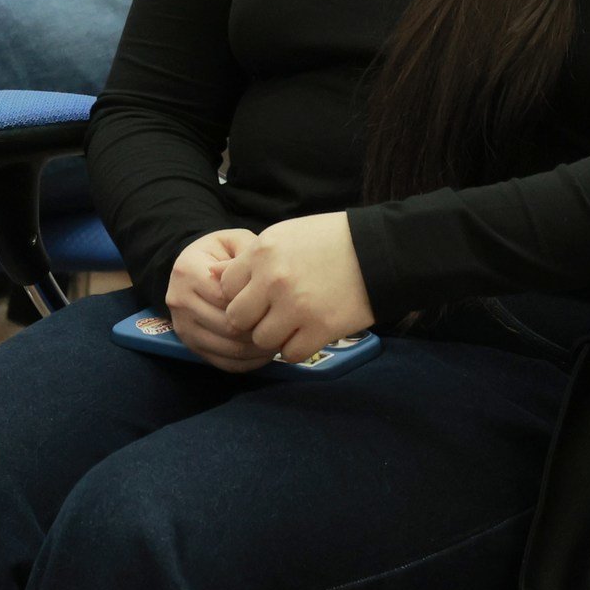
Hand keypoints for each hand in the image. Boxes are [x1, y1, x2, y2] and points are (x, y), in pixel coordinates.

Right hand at [162, 229, 270, 371]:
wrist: (196, 265)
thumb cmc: (222, 252)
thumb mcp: (235, 241)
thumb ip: (247, 257)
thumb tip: (257, 282)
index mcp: (187, 270)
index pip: (227, 298)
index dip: (257, 304)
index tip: (281, 306)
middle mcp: (178, 299)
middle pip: (228, 327)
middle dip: (260, 330)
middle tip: (287, 328)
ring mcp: (182, 325)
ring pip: (228, 348)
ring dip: (258, 350)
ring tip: (280, 340)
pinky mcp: (189, 345)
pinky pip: (223, 363)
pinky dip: (249, 363)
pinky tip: (265, 353)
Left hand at [218, 213, 374, 364]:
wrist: (379, 251)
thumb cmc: (330, 239)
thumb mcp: (284, 235)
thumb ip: (247, 258)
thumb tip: (211, 274)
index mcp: (262, 253)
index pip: (225, 288)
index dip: (238, 295)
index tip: (255, 296)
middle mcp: (273, 280)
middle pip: (237, 318)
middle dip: (250, 320)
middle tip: (269, 315)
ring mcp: (296, 307)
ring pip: (262, 339)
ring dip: (273, 336)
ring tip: (289, 324)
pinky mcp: (320, 330)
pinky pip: (290, 354)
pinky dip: (296, 348)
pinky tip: (306, 334)